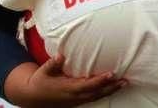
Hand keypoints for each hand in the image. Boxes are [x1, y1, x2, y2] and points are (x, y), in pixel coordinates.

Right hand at [7, 55, 125, 107]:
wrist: (33, 98)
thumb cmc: (40, 82)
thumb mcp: (43, 71)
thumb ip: (52, 64)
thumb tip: (60, 55)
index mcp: (67, 88)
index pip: (87, 85)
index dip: (100, 81)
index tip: (111, 74)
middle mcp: (74, 96)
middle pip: (96, 93)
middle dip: (110, 87)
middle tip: (124, 80)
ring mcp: (76, 100)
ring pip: (96, 97)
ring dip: (111, 90)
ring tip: (123, 83)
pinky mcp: (77, 102)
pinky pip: (93, 98)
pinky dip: (104, 93)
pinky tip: (113, 87)